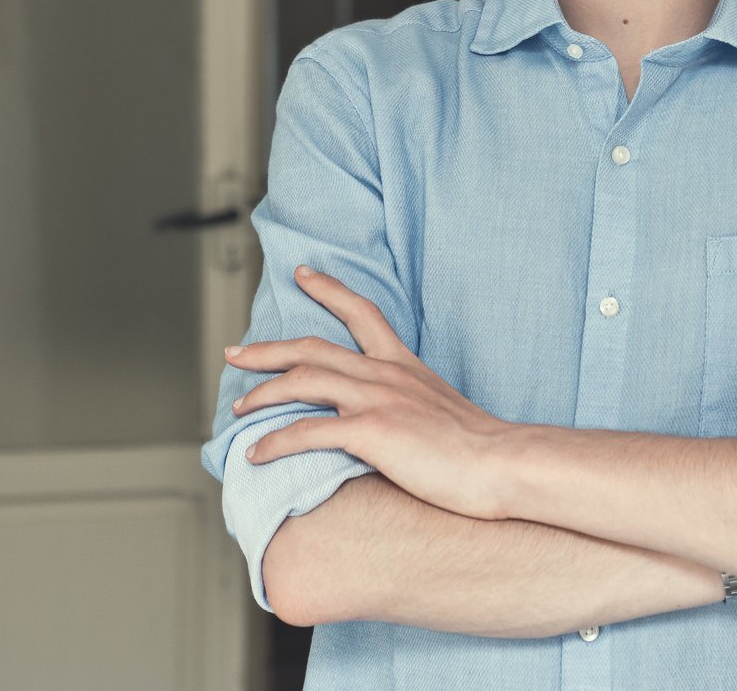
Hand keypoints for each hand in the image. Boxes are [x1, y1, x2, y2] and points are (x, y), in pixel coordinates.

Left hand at [224, 265, 514, 520]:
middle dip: (267, 349)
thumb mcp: (443, 409)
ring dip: (262, 393)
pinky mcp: (372, 431)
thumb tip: (399, 417)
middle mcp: (385, 374)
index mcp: (404, 365)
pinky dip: (275, 441)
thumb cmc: (480, 448)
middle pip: (313, 347)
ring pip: (303, 381)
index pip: (363, 312)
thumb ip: (414, 404)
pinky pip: (309, 431)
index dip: (329, 289)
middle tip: (234, 352)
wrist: (501, 463)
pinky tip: (256, 454)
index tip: (304, 273)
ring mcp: (377, 400)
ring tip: (238, 408)